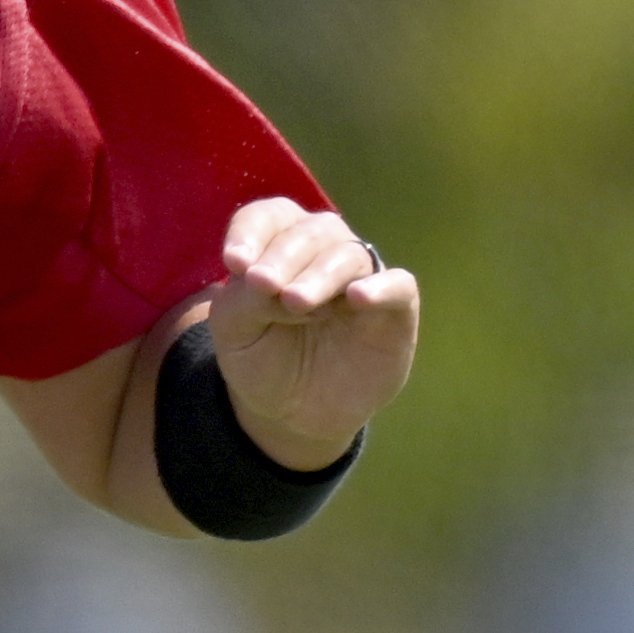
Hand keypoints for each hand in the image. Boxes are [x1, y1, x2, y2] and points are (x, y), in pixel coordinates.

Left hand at [208, 196, 417, 470]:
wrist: (293, 414)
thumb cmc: (262, 359)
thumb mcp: (235, 331)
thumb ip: (242, 299)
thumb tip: (264, 278)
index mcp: (277, 246)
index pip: (267, 218)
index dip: (251, 233)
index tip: (234, 263)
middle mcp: (322, 253)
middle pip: (308, 231)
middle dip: (284, 255)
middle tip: (265, 285)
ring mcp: (360, 278)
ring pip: (348, 254)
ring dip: (320, 273)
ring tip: (295, 302)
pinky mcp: (395, 310)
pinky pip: (399, 284)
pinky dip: (380, 286)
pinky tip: (357, 298)